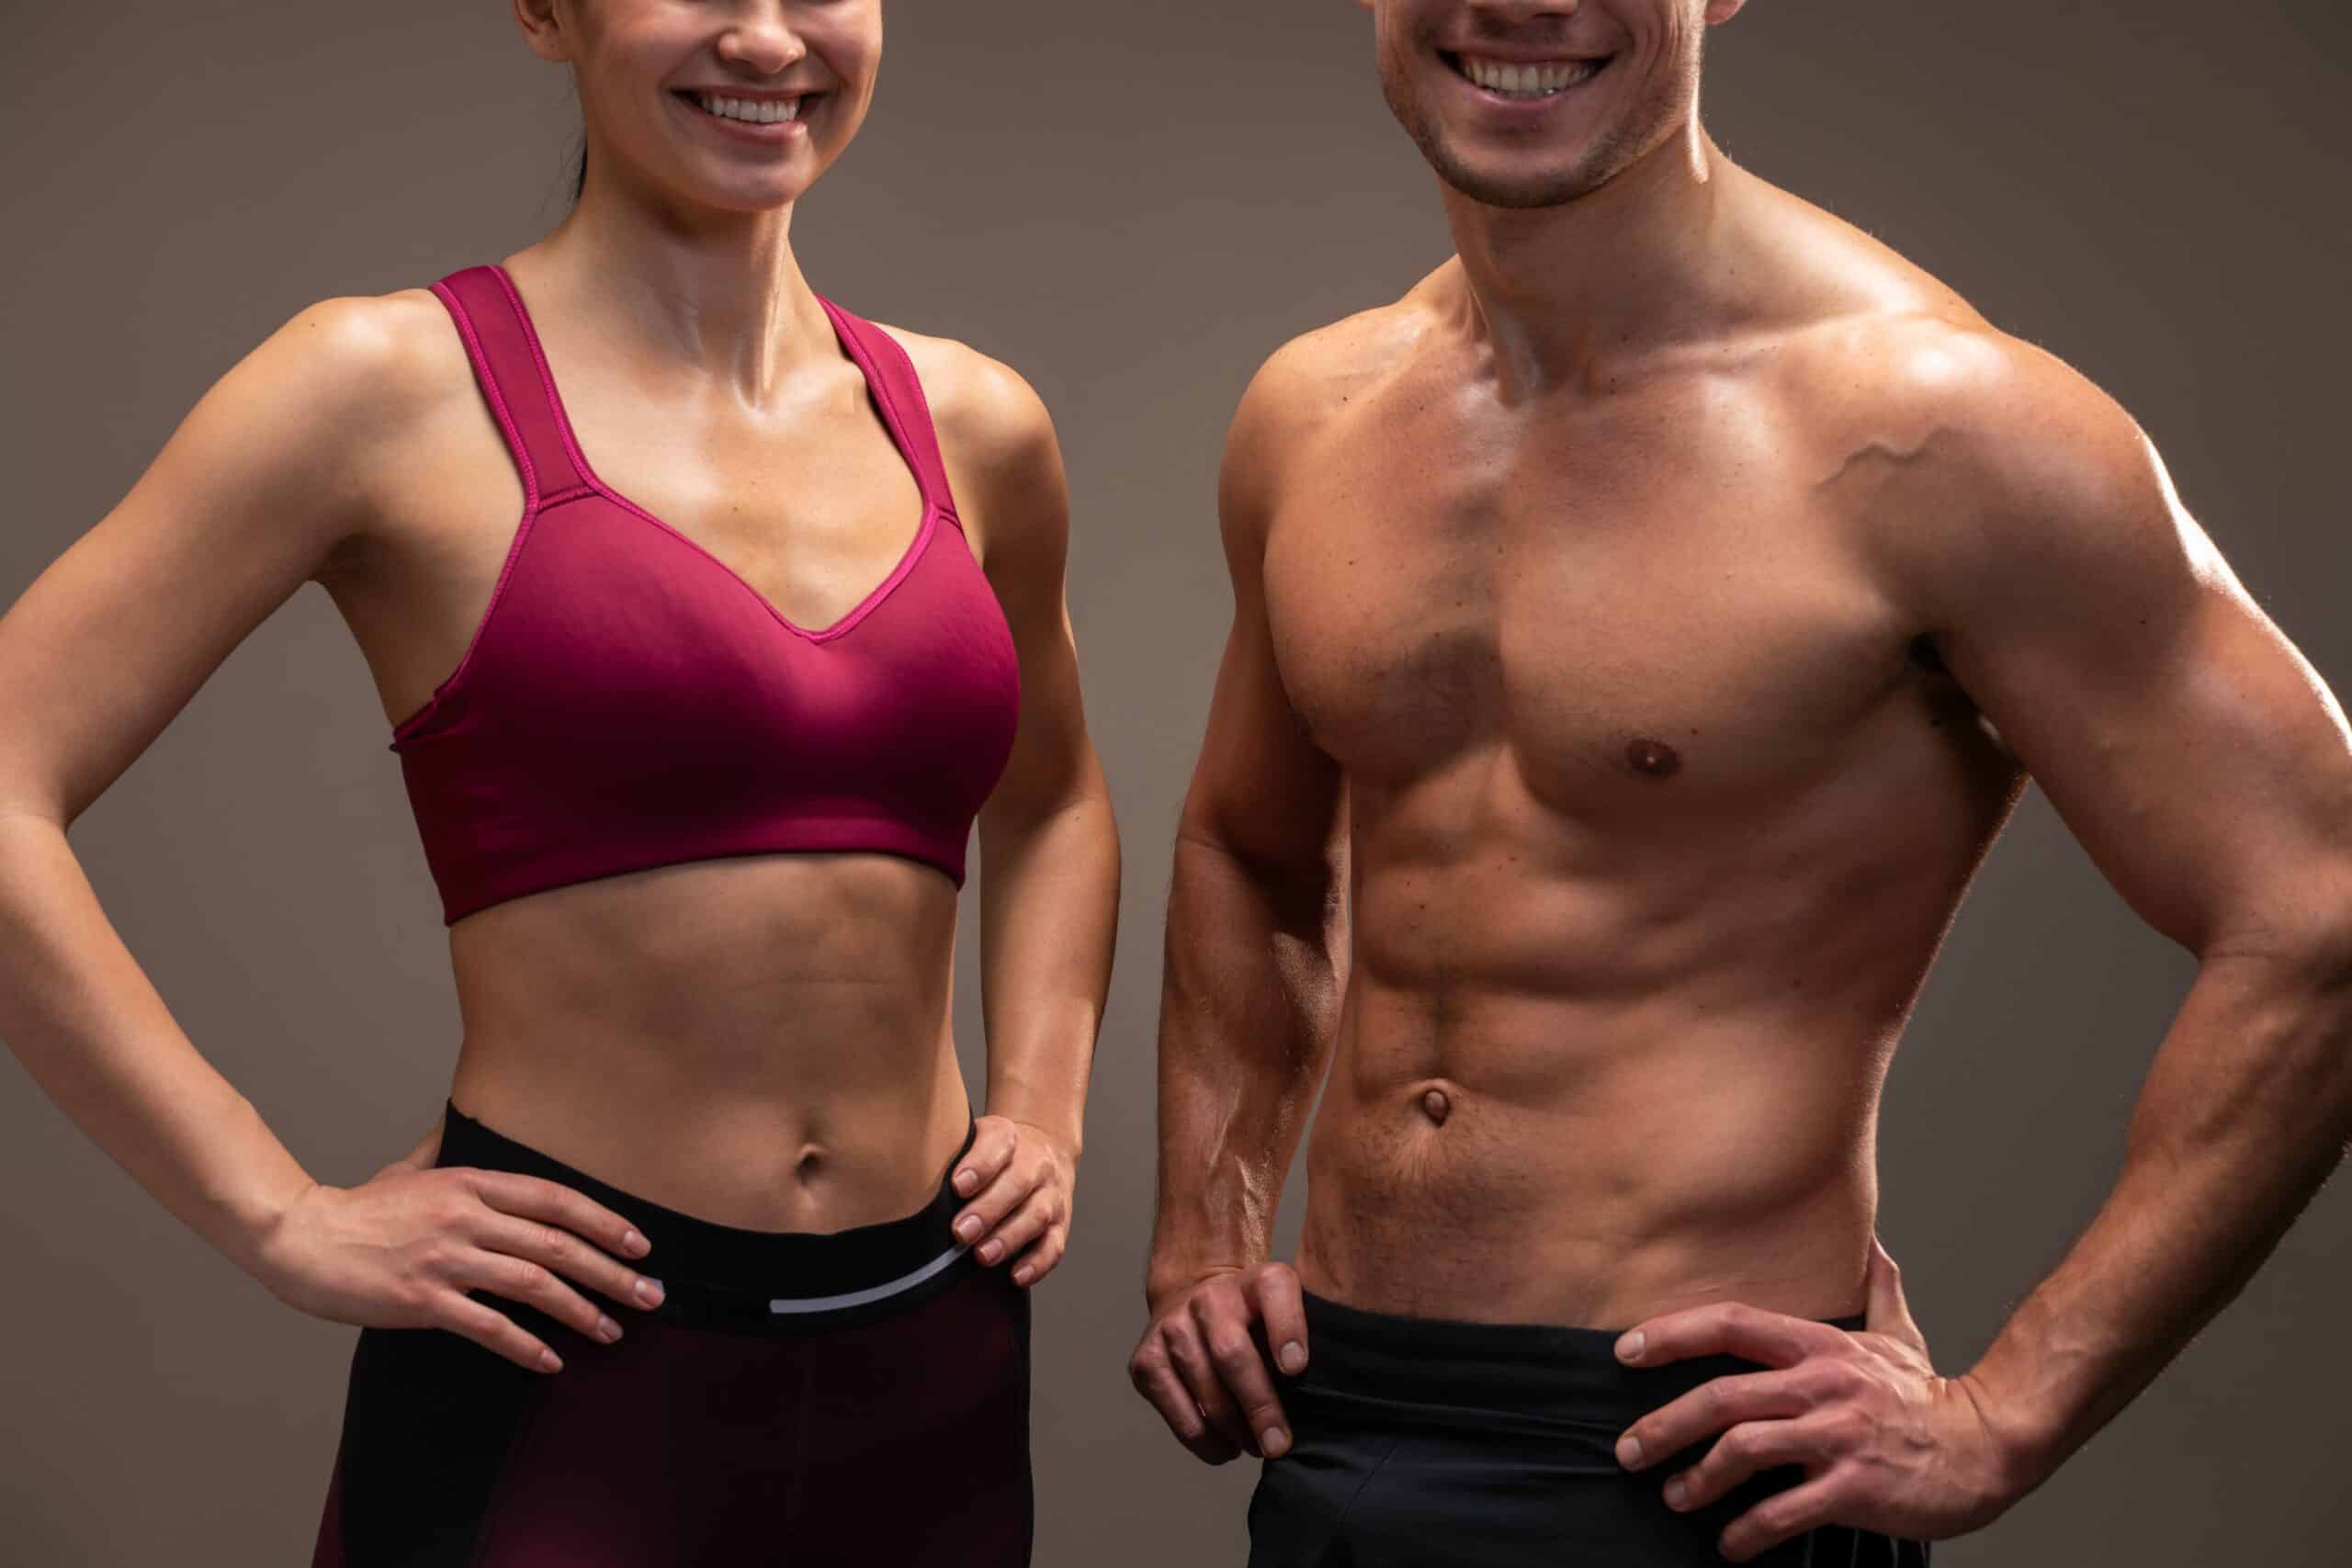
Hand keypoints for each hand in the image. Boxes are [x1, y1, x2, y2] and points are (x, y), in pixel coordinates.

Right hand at [256, 1155, 664, 1373]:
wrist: (302, 1239)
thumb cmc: (360, 1208)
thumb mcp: (413, 1168)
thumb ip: (450, 1153)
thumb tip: (467, 1124)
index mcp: (471, 1183)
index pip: (556, 1200)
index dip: (605, 1222)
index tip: (640, 1244)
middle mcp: (467, 1217)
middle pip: (557, 1245)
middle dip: (613, 1272)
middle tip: (650, 1295)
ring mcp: (446, 1258)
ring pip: (534, 1286)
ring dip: (582, 1311)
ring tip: (614, 1330)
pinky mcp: (423, 1299)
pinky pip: (489, 1327)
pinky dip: (527, 1346)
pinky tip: (552, 1361)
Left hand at [950, 1114, 1077, 1287]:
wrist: (1044, 1151)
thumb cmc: (992, 1155)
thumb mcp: (973, 1140)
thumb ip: (948, 1156)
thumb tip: (907, 1185)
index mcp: (1009, 1137)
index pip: (999, 1143)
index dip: (980, 1165)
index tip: (957, 1186)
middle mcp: (1035, 1163)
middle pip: (1018, 1183)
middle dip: (988, 1210)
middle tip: (961, 1232)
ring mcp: (1051, 1194)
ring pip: (1037, 1215)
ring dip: (1009, 1237)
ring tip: (982, 1256)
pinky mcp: (1061, 1224)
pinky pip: (1054, 1245)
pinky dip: (1037, 1263)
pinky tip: (1016, 1276)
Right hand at [1128, 1260, 1307, 1464]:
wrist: (1193, 1301)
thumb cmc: (1254, 1322)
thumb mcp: (1286, 1315)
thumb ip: (1303, 1341)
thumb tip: (1315, 1402)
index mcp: (1256, 1281)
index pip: (1275, 1292)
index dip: (1286, 1329)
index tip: (1296, 1369)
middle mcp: (1209, 1297)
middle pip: (1232, 1355)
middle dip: (1259, 1407)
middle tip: (1279, 1445)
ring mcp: (1171, 1327)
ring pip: (1205, 1390)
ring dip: (1235, 1431)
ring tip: (1256, 1448)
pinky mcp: (1145, 1361)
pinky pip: (1179, 1412)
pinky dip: (1205, 1440)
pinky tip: (1226, 1447)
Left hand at [1613, 1236, 2018, 1560]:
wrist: (1989, 1446)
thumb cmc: (1931, 1397)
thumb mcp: (1901, 1335)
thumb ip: (1877, 1290)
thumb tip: (1873, 1245)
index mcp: (1819, 1346)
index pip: (1730, 1324)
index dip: (1671, 1334)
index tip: (1626, 1351)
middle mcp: (1821, 1385)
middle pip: (1721, 1397)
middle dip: (1663, 1425)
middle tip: (1629, 1450)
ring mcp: (1836, 1437)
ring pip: (1743, 1452)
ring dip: (1697, 1479)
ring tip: (1675, 1497)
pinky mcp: (1853, 1489)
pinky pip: (1783, 1511)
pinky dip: (1747, 1531)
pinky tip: (1730, 1544)